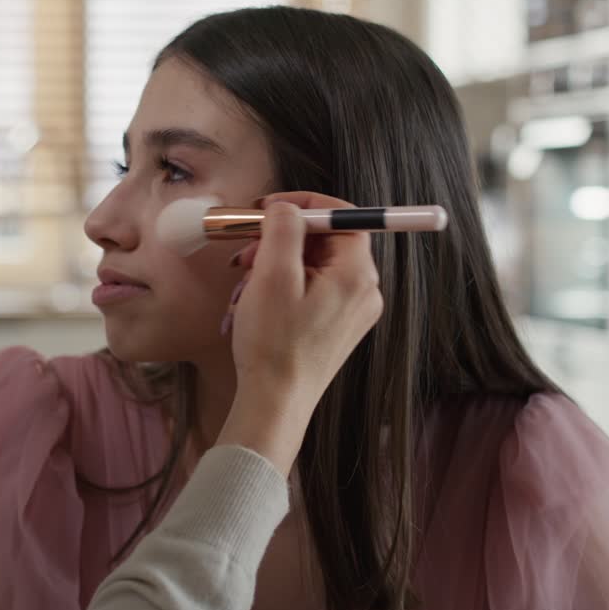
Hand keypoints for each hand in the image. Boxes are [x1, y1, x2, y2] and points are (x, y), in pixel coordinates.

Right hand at [216, 192, 383, 473]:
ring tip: (244, 282)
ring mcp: (352, 312)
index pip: (343, 216)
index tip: (269, 208)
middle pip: (325, 241)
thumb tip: (287, 208)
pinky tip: (255, 301)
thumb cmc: (274, 345)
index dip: (304, 205)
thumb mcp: (272, 276)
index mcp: (356, 275)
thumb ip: (283, 229)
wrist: (275, 403)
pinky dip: (283, 286)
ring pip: (314, 265)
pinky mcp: (336, 327)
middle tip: (246, 249)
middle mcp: (364, 292)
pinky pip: (312, 290)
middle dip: (281, 238)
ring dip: (275, 264)